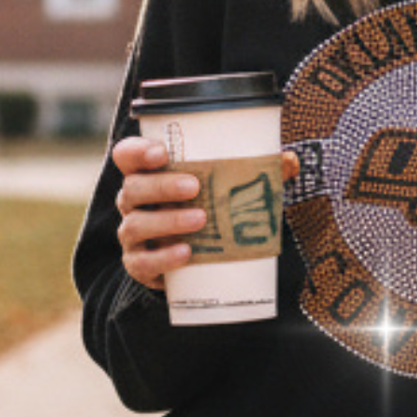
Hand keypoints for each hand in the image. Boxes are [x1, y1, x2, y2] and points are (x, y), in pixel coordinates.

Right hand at [112, 137, 300, 291]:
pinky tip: (186, 254)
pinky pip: (141, 263)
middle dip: (161, 185)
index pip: (127, 155)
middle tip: (195, 187)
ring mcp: (133, 234)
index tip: (162, 152)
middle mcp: (133, 202)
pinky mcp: (139, 265)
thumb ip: (259, 170)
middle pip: (132, 188)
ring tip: (200, 220)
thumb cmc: (210, 207)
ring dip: (166, 221)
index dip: (138, 151)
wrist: (197, 258)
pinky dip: (162, 259)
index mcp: (148, 174)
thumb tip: (289, 161)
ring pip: (135, 224)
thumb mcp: (230, 186)